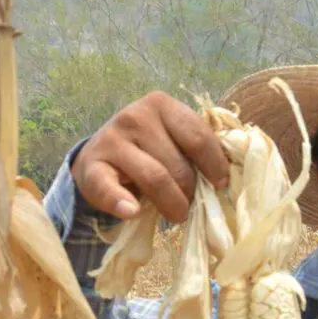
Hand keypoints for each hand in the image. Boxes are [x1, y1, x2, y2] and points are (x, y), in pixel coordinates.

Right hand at [70, 91, 229, 224]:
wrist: (99, 155)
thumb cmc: (148, 148)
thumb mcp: (172, 137)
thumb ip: (195, 146)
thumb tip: (226, 178)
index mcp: (161, 104)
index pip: (199, 138)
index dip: (215, 166)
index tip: (221, 185)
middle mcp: (134, 116)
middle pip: (178, 164)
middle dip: (191, 192)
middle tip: (190, 204)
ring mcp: (111, 140)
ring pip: (155, 178)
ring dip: (171, 204)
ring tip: (176, 214)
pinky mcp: (91, 166)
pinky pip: (109, 189)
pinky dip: (121, 202)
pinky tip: (132, 211)